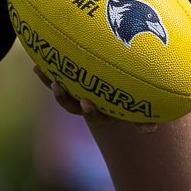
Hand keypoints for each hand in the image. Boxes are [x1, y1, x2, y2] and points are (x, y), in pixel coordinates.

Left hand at [30, 63, 156, 131]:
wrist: (122, 89)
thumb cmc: (135, 98)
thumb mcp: (138, 109)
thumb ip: (144, 118)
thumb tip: (153, 128)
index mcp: (103, 112)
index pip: (95, 115)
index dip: (90, 111)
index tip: (87, 103)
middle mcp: (87, 104)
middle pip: (71, 105)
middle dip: (63, 97)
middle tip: (58, 86)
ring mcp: (77, 92)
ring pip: (61, 90)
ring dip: (50, 82)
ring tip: (40, 71)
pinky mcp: (71, 80)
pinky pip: (57, 75)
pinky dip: (47, 71)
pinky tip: (37, 61)